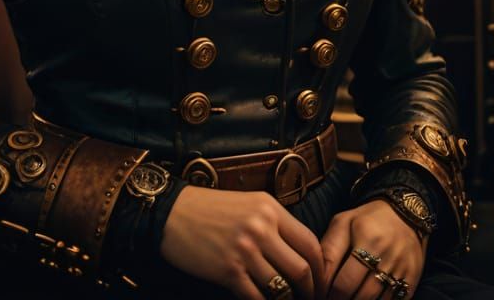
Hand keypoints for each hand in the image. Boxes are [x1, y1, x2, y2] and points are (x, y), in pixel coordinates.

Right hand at [161, 186, 325, 299]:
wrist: (171, 212)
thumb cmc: (210, 209)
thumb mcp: (248, 204)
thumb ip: (274, 224)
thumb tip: (300, 255)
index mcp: (269, 209)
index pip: (310, 243)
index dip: (321, 269)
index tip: (321, 283)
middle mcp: (261, 228)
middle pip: (302, 269)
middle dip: (311, 292)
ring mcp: (245, 250)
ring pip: (282, 288)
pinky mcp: (228, 271)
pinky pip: (257, 299)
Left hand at [319, 199, 426, 298]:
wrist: (404, 214)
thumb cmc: (366, 220)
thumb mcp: (343, 223)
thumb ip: (328, 249)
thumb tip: (316, 276)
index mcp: (367, 238)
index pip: (342, 281)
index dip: (327, 293)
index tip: (319, 293)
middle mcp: (387, 255)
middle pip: (359, 296)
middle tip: (330, 299)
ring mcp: (402, 269)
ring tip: (346, 297)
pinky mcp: (412, 279)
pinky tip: (366, 297)